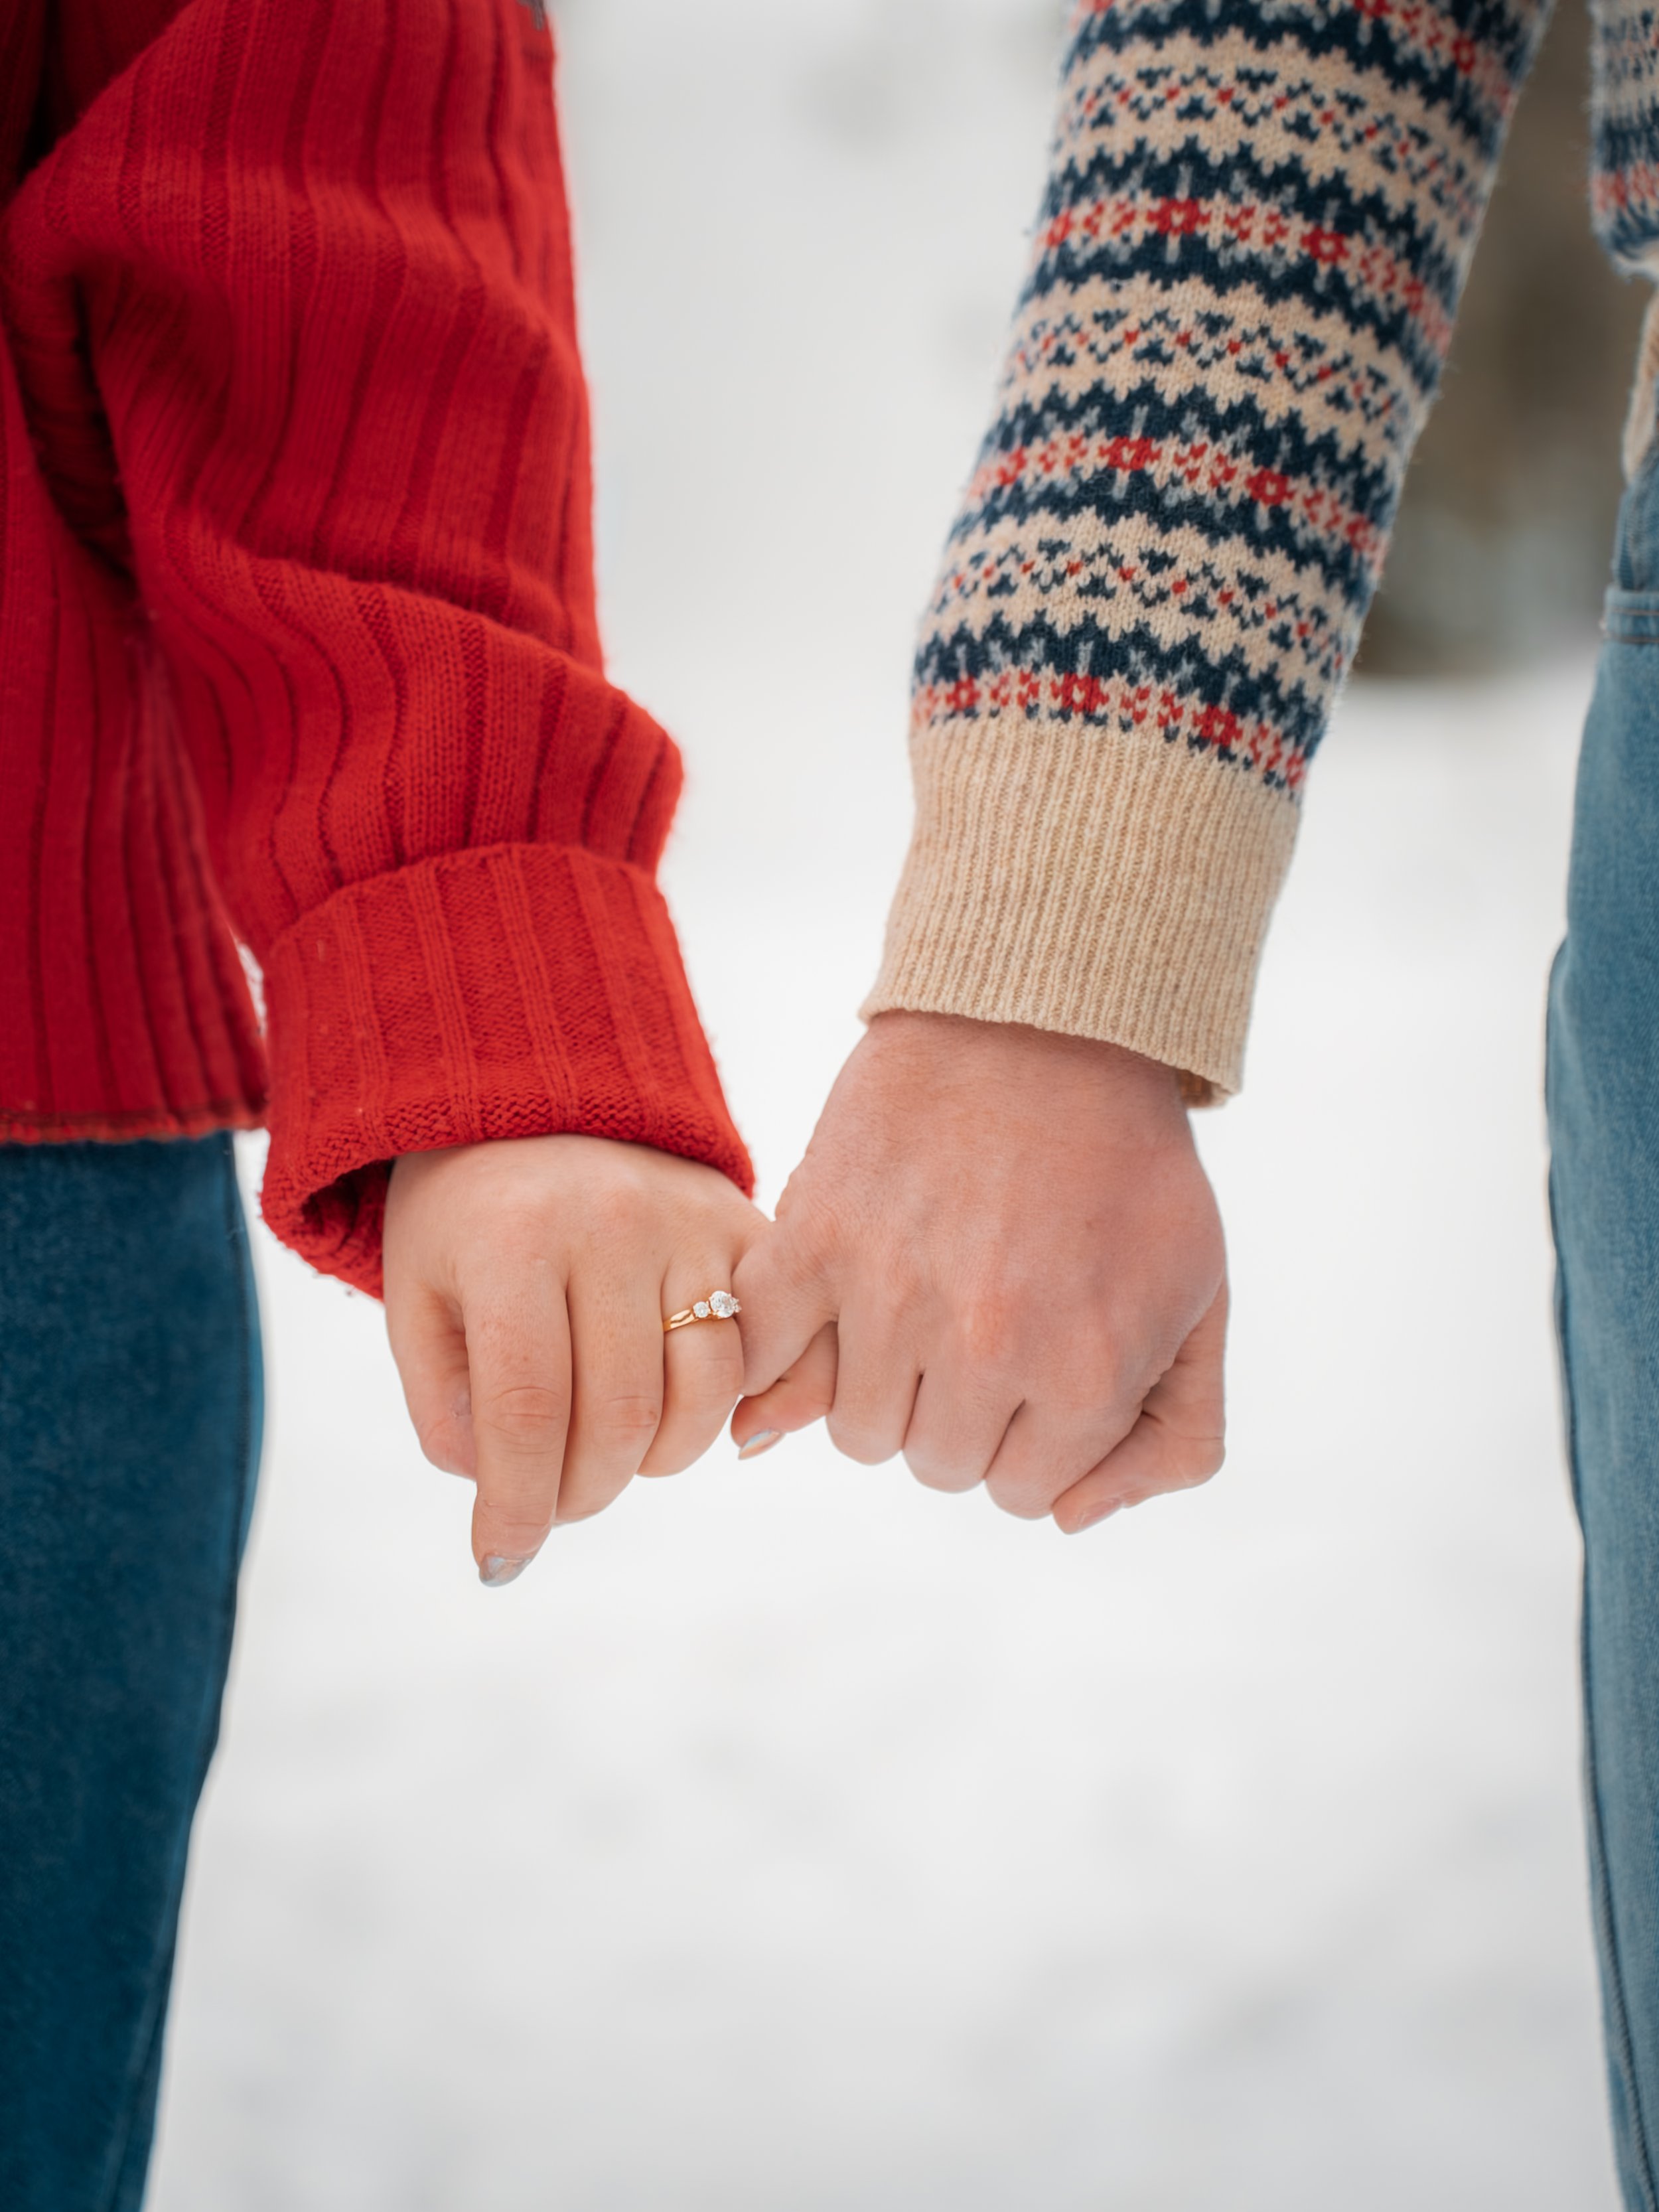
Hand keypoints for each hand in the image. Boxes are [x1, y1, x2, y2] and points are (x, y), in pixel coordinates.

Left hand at [383, 1135, 763, 1581]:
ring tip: (615, 1453)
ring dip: (658, 1460)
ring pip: (706, 1396)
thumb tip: (504, 1494)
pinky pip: (777, 1348)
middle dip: (583, 1491)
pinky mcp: (752, 1229)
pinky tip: (712, 1428)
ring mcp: (695, 1224)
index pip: (528, 1411)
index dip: (518, 1506)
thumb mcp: (418, 1294)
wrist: (544, 1091)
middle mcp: (615, 1224)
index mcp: (515, 1238)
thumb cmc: (466, 1213)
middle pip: (622, 1418)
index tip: (501, 1559)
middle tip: (555, 1499)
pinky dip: (752, 1409)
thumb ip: (445, 1402)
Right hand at [731, 1013, 1226, 1530]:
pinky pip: (763, 1357)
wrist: (1047, 1019)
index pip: (1028, 1494)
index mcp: (1083, 1372)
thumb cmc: (1130, 1166)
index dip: (1037, 1433)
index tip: (1042, 1362)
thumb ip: (1175, 1440)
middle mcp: (981, 1347)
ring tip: (918, 1304)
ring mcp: (887, 1294)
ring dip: (885, 1385)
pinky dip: (781, 1356)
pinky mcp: (812, 1239)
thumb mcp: (1203, 1302)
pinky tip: (824, 1318)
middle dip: (964, 1412)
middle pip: (938, 1466)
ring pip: (856, 1431)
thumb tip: (1072, 1520)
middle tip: (981, 1324)